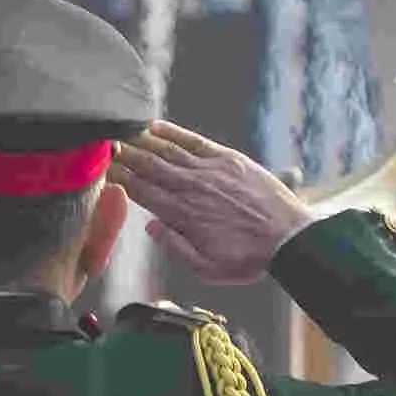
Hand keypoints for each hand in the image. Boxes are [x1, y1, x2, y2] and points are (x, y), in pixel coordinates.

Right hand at [107, 119, 307, 284]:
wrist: (289, 238)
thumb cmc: (249, 258)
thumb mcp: (208, 269)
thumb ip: (175, 247)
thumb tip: (152, 226)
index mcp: (183, 215)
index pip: (141, 191)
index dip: (120, 178)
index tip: (105, 169)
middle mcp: (191, 189)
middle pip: (148, 166)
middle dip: (125, 154)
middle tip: (106, 145)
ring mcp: (209, 171)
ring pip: (167, 151)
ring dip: (142, 140)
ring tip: (124, 133)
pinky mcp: (227, 159)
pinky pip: (194, 141)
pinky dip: (173, 132)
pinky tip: (156, 127)